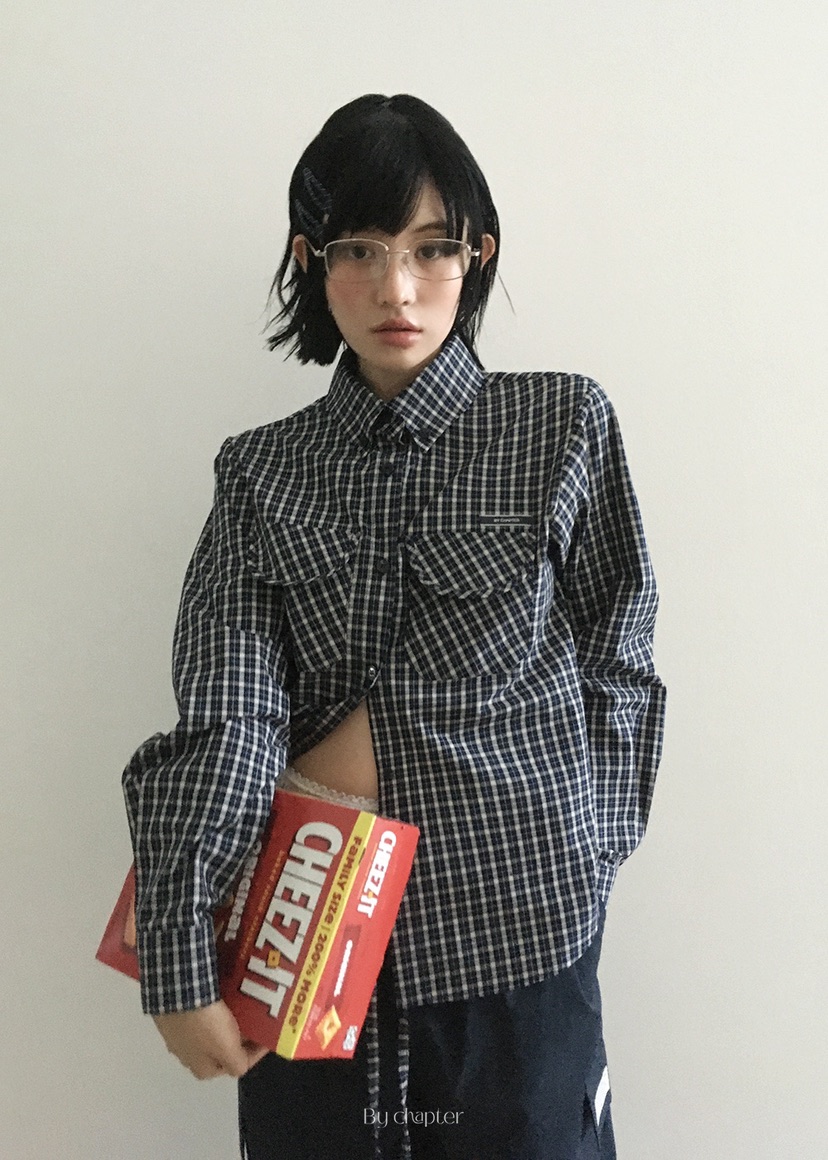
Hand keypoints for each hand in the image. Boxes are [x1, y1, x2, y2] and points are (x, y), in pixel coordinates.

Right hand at [153, 999, 268, 1079]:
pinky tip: (219, 998)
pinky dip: (210, 1010)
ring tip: (240, 1007)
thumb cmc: (205, 1024)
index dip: (254, 1052)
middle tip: (253, 1021)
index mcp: (202, 1070)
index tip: (266, 1035)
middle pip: (220, 1049)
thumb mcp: (228, 1050)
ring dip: (223, 1023)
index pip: (235, 1066)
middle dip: (237, 1037)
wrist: (177, 992)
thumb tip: (241, 1067)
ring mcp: (178, 1034)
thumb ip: (238, 1064)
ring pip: (208, 1032)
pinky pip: (197, 1014)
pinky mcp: (173, 1014)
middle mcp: (187, 1056)